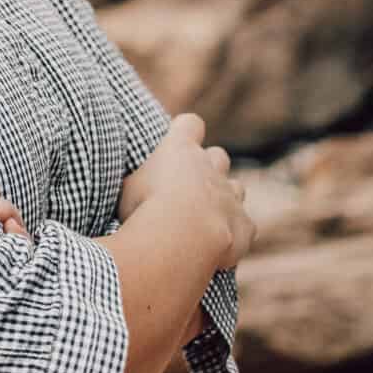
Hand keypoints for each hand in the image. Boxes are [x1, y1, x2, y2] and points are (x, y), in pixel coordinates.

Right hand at [120, 113, 254, 269]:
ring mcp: (231, 196)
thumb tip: (137, 188)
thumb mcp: (128, 190)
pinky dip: (233, 234)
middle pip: (218, 156)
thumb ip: (139, 182)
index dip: (185, 132)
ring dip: (224, 200)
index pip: (190, 124)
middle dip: (208, 168)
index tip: (175, 143)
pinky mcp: (244, 226)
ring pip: (236, 189)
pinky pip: (245, 226)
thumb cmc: (144, 211)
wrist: (178, 242)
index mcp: (180, 150)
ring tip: (203, 221)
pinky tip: (217, 248)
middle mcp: (211, 167)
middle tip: (186, 191)